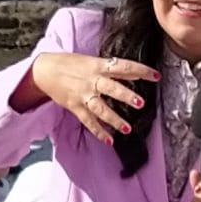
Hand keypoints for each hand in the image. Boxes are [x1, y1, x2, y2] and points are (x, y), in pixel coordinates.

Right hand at [30, 52, 159, 142]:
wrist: (44, 70)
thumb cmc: (70, 63)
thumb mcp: (92, 61)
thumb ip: (113, 68)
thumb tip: (136, 73)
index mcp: (98, 65)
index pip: (123, 66)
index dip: (140, 70)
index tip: (156, 76)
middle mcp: (92, 80)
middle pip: (111, 88)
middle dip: (125, 96)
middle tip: (140, 103)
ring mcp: (83, 95)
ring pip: (100, 108)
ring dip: (114, 119)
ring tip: (127, 129)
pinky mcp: (75, 106)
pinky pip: (88, 121)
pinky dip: (98, 131)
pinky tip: (109, 140)